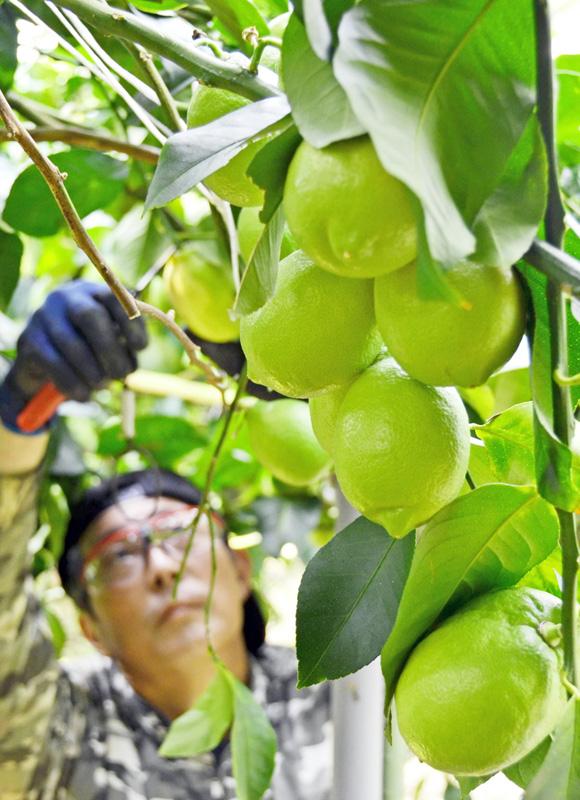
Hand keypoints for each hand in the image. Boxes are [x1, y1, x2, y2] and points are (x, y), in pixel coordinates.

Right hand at [0, 281, 147, 431]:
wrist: (42, 363)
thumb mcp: (109, 341)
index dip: (131, 323)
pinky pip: (54, 363)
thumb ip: (124, 344)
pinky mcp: (28, 339)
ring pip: (71, 342)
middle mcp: (66, 297)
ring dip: (92, 371)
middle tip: (121, 375)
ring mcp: (43, 316)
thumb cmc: (87, 350)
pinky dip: (73, 383)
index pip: (115, 298)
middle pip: (90, 316)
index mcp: (93, 293)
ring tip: (102, 386)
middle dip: (110, 349)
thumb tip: (131, 365)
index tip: (141, 348)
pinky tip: (84, 395)